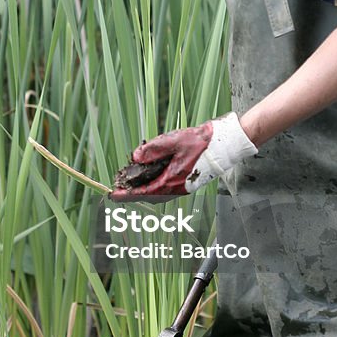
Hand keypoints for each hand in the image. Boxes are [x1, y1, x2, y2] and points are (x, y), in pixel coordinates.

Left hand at [110, 112, 256, 200]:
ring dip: (142, 187)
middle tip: (117, 188)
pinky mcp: (185, 181)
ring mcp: (182, 186)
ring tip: (129, 181)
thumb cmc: (202, 142)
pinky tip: (148, 174)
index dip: (126, 194)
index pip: (144, 192)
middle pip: (148, 195)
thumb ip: (153, 149)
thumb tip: (135, 157)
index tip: (111, 195)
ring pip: (156, 191)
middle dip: (132, 192)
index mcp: (172, 181)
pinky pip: (164, 187)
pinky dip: (153, 183)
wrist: (225, 144)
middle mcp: (177, 188)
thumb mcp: (173, 141)